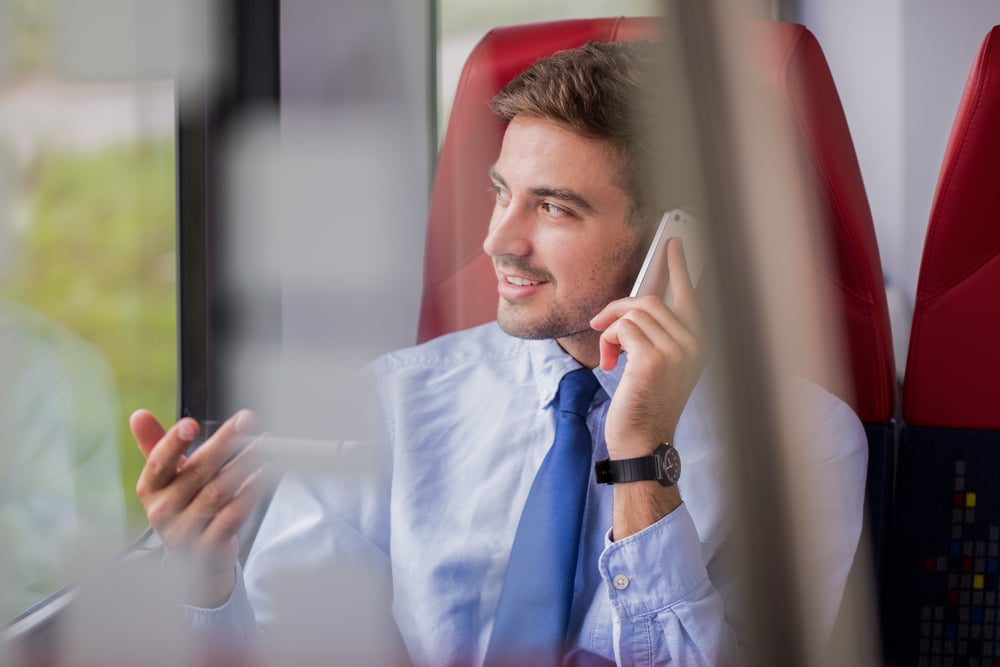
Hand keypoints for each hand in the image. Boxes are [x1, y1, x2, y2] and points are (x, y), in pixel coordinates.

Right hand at [131, 409, 266, 606]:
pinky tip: (263, 474)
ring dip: (243, 464)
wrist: (193, 561)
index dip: (173, 443)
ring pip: (218, 491)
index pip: (158, 462)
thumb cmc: (182, 507)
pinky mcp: (209, 546)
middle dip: (224, 442)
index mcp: (150, 489)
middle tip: (246, 420)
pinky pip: (232, 516)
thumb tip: (138, 414)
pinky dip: (249, 493)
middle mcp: (163, 511)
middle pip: (196, 472)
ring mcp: (185, 531)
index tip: (190, 424)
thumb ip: (155, 445)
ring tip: (262, 444)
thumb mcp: (166, 479)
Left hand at [590, 238, 706, 458]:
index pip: (691, 295)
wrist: (642, 442)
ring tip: (609, 355)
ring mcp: (677, 351)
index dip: (680, 266)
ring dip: (612, 329)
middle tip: (601, 324)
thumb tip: (635, 305)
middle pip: (651, 299)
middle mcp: (695, 344)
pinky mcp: (653, 359)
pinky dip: (608, 340)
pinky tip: (609, 363)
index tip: (673, 242)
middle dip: (620, 309)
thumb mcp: (658, 364)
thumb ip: (656, 333)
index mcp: (700, 343)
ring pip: (634, 311)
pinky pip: (622, 327)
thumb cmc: (645, 404)